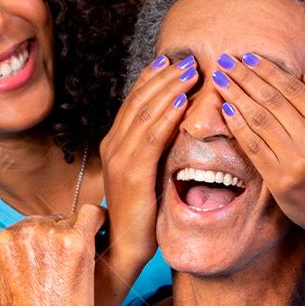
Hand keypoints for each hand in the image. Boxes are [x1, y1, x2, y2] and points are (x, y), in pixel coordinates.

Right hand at [0, 203, 105, 305]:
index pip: (30, 225)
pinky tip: (104, 235)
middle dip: (63, 238)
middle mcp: (24, 232)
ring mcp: (51, 236)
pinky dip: (101, 221)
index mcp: (3, 240)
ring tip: (84, 264)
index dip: (46, 245)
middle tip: (72, 267)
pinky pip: (94, 215)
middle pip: (52, 220)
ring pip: (73, 219)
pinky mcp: (76, 243)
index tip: (57, 263)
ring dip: (80, 236)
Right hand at [98, 53, 195, 274]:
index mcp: (115, 143)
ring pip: (145, 113)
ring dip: (170, 89)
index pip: (134, 101)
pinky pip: (151, 137)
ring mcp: (120, 158)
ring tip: (190, 71)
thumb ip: (154, 150)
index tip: (171, 60)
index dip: (152, 78)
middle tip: (187, 59)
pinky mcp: (132, 173)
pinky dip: (167, 116)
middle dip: (164, 77)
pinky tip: (182, 102)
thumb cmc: (140, 213)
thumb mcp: (146, 174)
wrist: (123, 246)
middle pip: (139, 100)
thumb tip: (176, 126)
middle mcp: (113, 145)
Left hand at [214, 54, 304, 246]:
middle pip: (271, 100)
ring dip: (235, 96)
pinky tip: (224, 109)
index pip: (293, 89)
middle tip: (224, 62)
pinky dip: (237, 126)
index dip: (267, 70)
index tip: (247, 57)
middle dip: (244, 77)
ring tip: (219, 80)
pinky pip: (253, 146)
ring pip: (259, 119)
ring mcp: (296, 161)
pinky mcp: (280, 179)